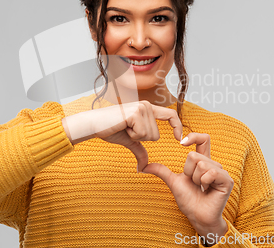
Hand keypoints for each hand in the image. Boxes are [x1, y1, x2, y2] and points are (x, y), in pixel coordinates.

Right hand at [62, 101, 181, 171]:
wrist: (93, 124)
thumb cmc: (110, 129)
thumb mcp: (129, 141)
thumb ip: (140, 150)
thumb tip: (144, 168)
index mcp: (148, 109)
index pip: (171, 115)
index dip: (177, 127)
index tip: (180, 139)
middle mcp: (146, 105)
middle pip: (156, 135)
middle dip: (141, 139)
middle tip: (126, 131)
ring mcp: (141, 108)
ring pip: (150, 136)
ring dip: (135, 137)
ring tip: (124, 128)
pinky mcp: (134, 113)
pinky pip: (142, 134)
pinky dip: (131, 136)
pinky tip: (122, 128)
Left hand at [142, 132, 232, 239]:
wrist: (197, 217)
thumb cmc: (189, 200)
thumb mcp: (173, 182)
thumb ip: (161, 171)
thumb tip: (142, 167)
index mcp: (203, 162)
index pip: (203, 139)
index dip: (193, 136)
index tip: (181, 143)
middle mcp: (214, 165)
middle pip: (194, 155)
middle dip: (188, 172)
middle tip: (194, 184)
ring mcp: (221, 172)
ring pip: (201, 164)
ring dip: (196, 179)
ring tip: (201, 188)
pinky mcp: (226, 181)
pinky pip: (211, 173)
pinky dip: (203, 182)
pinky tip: (206, 190)